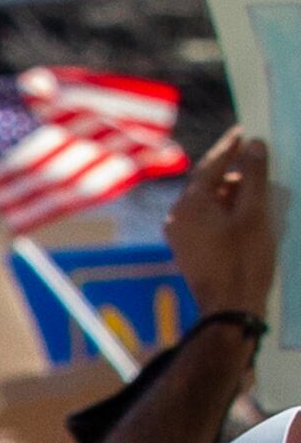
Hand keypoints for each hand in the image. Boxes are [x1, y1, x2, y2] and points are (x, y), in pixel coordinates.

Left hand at [172, 128, 277, 319]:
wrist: (229, 310)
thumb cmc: (244, 261)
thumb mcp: (255, 213)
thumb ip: (253, 176)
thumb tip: (253, 145)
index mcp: (189, 204)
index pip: (212, 164)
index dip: (232, 146)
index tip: (248, 131)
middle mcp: (178, 217)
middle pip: (210, 183)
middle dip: (238, 173)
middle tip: (264, 163)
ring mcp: (180, 235)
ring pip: (211, 203)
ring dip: (237, 195)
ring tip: (265, 194)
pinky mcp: (189, 250)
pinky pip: (210, 221)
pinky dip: (230, 213)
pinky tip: (253, 216)